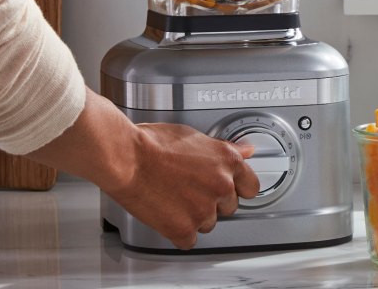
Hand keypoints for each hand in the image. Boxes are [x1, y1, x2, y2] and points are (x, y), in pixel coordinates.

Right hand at [108, 123, 259, 249]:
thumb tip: (245, 150)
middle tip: (189, 188)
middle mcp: (221, 186)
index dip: (238, 188)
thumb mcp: (194, 136)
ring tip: (173, 197)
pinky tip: (166, 213)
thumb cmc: (153, 143)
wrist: (126, 158)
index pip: (251, 186)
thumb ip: (223, 149)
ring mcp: (203, 210)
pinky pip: (188, 240)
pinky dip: (178, 231)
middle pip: (228, 207)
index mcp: (227, 161)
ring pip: (208, 223)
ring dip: (194, 216)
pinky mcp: (184, 229)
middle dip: (212, 200)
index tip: (231, 189)